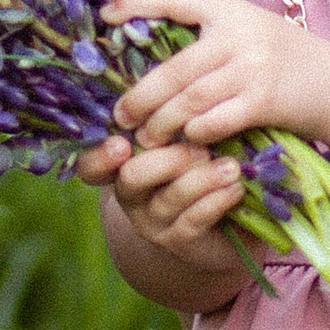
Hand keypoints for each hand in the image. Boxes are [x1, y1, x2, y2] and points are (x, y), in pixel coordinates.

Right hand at [78, 125, 250, 263]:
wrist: (226, 217)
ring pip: (169, 198)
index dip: (100, 155)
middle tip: (202, 150)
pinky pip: (192, 220)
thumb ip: (174, 118)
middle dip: (169, 159)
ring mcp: (151, 220)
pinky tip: (236, 188)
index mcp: (122, 163)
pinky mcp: (177, 241)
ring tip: (232, 167)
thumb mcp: (186, 135)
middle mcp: (129, 193)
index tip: (122, 144)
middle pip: (132, 176)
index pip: (93, 164)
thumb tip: (183, 88)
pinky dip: (216, 200)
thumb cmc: (202, 160)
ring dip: (204, 178)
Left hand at [100, 0, 329, 153]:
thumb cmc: (287, 61)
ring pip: (188, 100)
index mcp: (231, 10)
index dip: (139, 2)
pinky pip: (214, 121)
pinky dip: (194, 134)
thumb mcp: (253, 31)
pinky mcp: (264, 101)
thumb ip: (213, 34)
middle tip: (120, 115)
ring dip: (160, 123)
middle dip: (140, 96)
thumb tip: (152, 48)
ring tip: (145, 137)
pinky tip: (185, 143)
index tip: (106, 15)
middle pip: (173, 68)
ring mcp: (253, 67)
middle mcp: (240, 33)